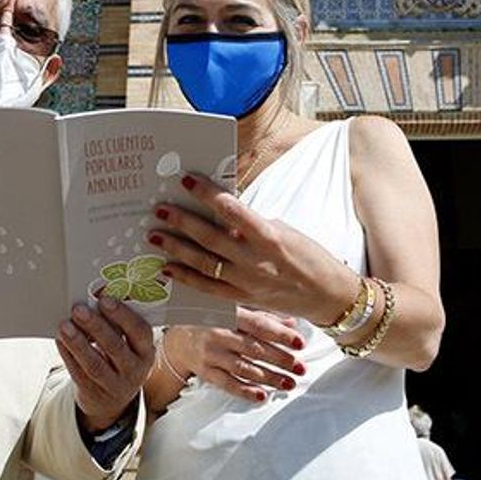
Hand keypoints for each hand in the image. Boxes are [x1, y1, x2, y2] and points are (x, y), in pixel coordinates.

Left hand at [57, 296, 154, 430]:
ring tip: (65, 325)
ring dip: (78, 343)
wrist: (113, 399)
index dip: (123, 315)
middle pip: (115, 348)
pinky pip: (79, 374)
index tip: (105, 300)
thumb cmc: (121, 359)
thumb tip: (97, 296)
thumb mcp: (130, 345)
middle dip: (96, 327)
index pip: (140, 332)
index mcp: (146, 351)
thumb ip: (118, 325)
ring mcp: (115, 385)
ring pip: (95, 364)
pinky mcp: (94, 393)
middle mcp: (135, 370)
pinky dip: (68, 356)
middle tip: (79, 310)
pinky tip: (61, 341)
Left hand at [146, 173, 361, 324]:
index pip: (233, 210)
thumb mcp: (284, 231)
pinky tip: (167, 268)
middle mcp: (256, 261)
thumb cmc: (307, 256)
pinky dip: (185, 278)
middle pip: (211, 237)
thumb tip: (219, 212)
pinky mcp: (242, 300)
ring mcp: (247, 283)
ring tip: (154, 235)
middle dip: (182, 221)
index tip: (186, 180)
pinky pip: (207, 288)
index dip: (207, 194)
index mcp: (270, 237)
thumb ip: (252, 225)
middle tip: (160, 208)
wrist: (326, 295)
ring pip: (203, 263)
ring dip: (176, 248)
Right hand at [164, 308, 306, 402]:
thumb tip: (291, 324)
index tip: (300, 343)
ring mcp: (210, 354)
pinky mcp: (205, 372)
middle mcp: (218, 333)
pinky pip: (227, 384)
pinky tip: (262, 395)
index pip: (258, 325)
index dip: (279, 335)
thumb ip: (262, 317)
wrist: (177, 337)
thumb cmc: (211, 320)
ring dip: (268, 377)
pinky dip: (245, 391)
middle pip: (253, 348)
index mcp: (227, 313)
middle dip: (280, 359)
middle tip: (300, 368)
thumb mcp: (233, 311)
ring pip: (243, 368)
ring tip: (289, 383)